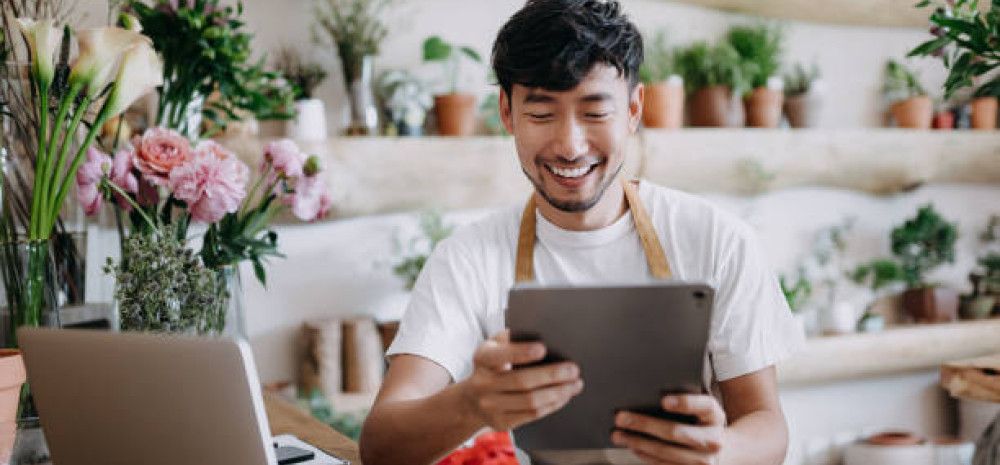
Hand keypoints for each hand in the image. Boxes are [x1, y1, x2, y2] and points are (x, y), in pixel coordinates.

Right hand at [459, 329, 583, 430]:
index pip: (501, 355)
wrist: (472, 399)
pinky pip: (532, 415)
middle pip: (522, 381)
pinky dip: (552, 405)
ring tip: (575, 384)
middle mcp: (482, 383)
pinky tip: (564, 396)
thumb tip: (547, 333)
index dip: (521, 352)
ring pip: (530, 401)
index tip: (543, 348)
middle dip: (552, 375)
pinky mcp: (501, 422)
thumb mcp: (496, 347)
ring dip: (557, 392)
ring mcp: (490, 406)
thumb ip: (514, 338)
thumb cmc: (494, 365)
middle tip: (573, 369)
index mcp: (482, 357)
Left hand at [612, 394, 726, 464]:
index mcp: (715, 416)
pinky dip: (645, 456)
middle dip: (644, 424)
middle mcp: (713, 440)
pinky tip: (633, 447)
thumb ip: (685, 400)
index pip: (704, 406)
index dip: (684, 403)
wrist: (724, 450)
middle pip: (675, 432)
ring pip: (665, 452)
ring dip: (638, 442)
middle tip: (621, 417)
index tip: (663, 400)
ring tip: (619, 434)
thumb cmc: (703, 423)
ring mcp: (704, 461)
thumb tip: (650, 396)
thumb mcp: (702, 409)